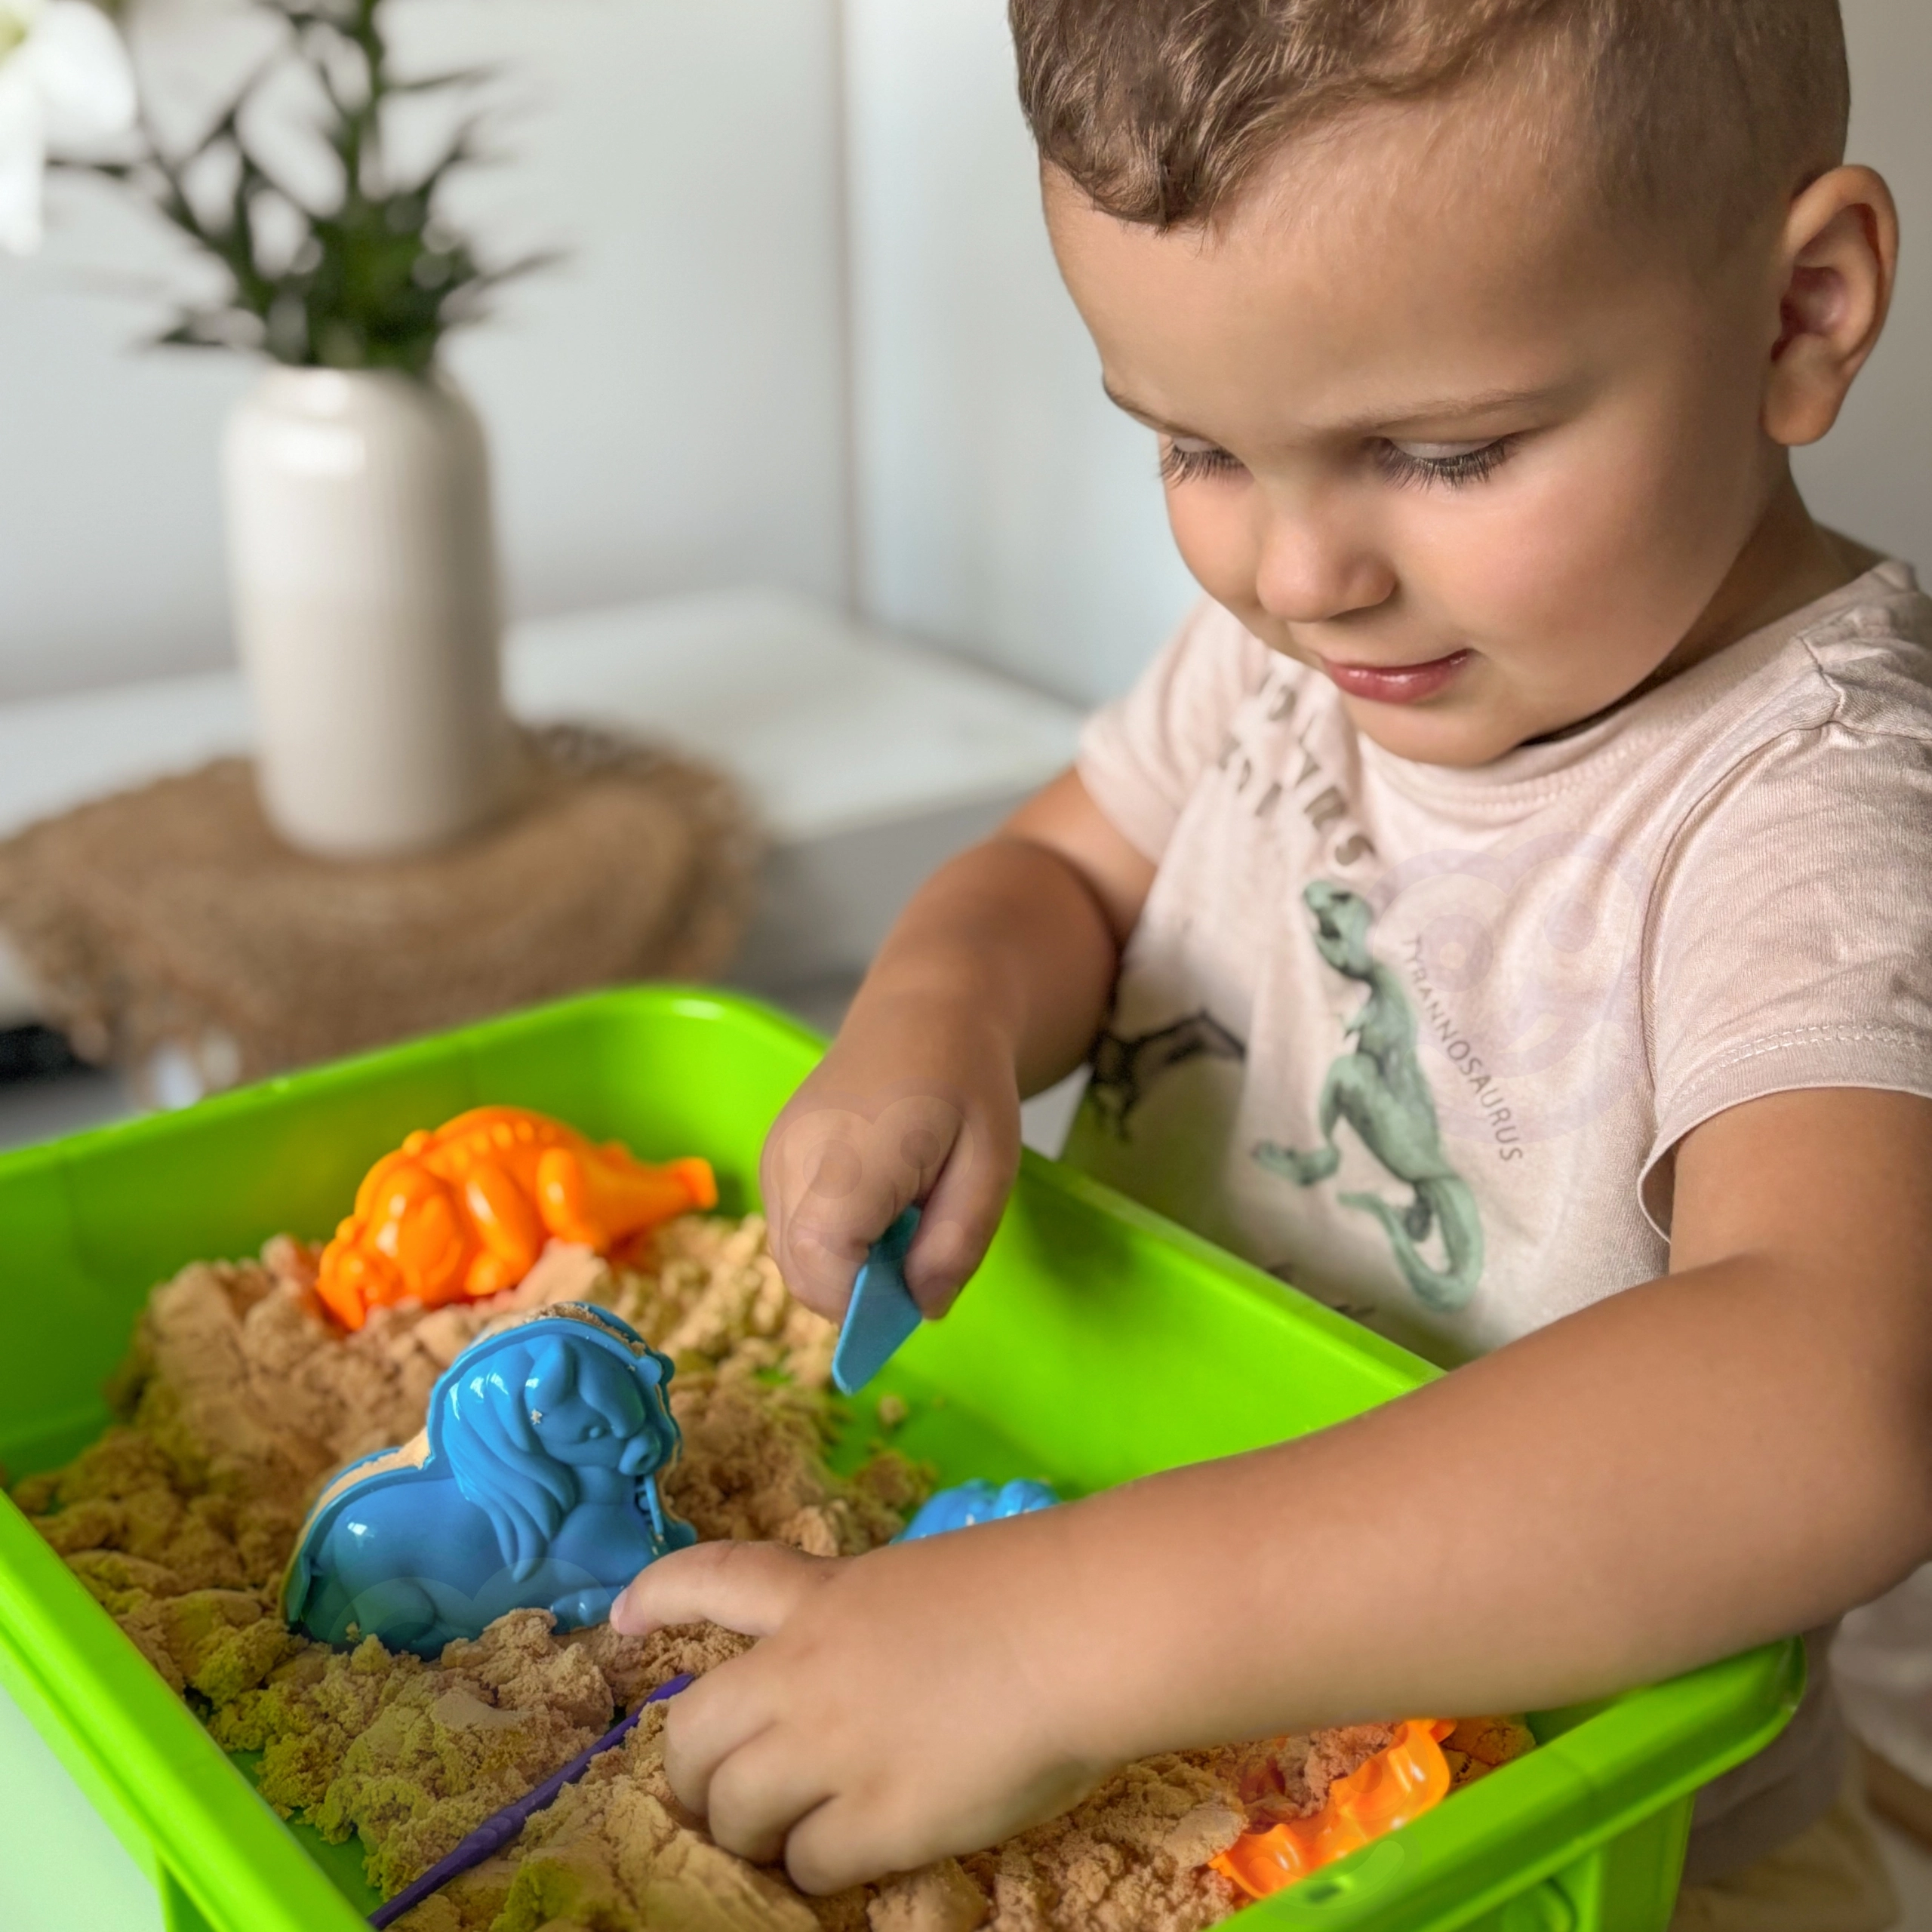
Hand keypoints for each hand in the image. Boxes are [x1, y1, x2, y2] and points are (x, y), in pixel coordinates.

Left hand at [610, 1523, 1107, 1891]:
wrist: (1075, 1628)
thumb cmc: (1029, 1588)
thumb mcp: (924, 1582)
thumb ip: (876, 1629)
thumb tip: (876, 1684)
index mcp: (823, 1595)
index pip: (717, 1579)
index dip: (660, 1595)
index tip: (620, 1617)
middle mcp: (804, 1668)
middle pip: (691, 1730)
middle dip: (689, 1774)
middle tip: (716, 1799)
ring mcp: (832, 1745)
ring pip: (733, 1810)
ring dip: (747, 1833)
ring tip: (781, 1844)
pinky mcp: (876, 1818)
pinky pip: (808, 1864)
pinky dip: (815, 1871)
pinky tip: (849, 1863)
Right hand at [760, 991, 1021, 1320]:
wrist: (926, 1008)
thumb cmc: (968, 1082)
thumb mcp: (992, 1168)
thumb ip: (956, 1246)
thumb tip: (920, 1310)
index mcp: (845, 1163)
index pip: (826, 1280)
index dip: (871, 1307)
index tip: (919, 1285)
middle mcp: (790, 1162)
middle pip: (803, 1279)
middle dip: (861, 1293)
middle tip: (920, 1250)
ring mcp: (773, 1157)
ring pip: (793, 1259)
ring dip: (847, 1266)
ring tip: (902, 1216)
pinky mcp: (772, 1155)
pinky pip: (790, 1229)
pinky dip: (831, 1240)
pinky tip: (877, 1201)